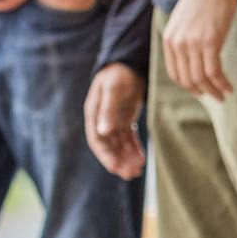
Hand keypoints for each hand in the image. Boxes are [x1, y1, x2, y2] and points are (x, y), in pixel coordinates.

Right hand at [84, 64, 147, 179]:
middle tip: (131, 174)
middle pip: (108, 146)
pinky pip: (128, 139)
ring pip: (119, 145)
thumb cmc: (119, 74)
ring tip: (138, 170)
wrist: (129, 64)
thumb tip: (103, 132)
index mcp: (94, 113)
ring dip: (127, 158)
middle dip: (119, 161)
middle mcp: (101, 120)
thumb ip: (108, 110)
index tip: (114, 168)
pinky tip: (142, 159)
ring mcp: (112, 121)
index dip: (105, 155)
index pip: (97, 140)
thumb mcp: (113, 89)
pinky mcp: (124, 120)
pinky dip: (134, 150)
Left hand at [162, 0, 236, 99]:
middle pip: (187, 79)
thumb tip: (196, 60)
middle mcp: (177, 43)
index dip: (189, 86)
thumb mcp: (185, 21)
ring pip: (201, 78)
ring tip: (224, 95)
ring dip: (214, 91)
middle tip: (215, 98)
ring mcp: (192, 43)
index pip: (175, 73)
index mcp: (170, 39)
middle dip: (202, 92)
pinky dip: (222, 83)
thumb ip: (186, 40)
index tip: (201, 91)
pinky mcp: (210, 41)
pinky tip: (230, 86)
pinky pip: (214, 71)